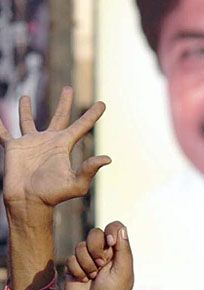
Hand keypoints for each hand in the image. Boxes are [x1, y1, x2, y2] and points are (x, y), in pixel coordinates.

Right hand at [0, 87, 108, 211]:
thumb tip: (107, 159)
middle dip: (64, 102)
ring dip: (25, 109)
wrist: (29, 202)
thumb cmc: (53, 195)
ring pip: (27, 121)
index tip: (103, 104)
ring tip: (24, 97)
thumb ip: (89, 170)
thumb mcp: (76, 184)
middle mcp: (48, 142)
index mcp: (64, 146)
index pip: (81, 126)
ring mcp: (30, 144)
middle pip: (59, 117)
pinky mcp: (14, 149)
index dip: (92, 115)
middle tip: (69, 88)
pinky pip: (4, 134)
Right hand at [65, 221, 132, 289]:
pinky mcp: (74, 266)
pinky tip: (83, 280)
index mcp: (118, 252)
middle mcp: (103, 252)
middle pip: (95, 232)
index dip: (111, 230)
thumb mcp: (123, 271)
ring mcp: (87, 258)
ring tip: (93, 277)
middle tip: (102, 265)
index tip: (110, 242)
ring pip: (81, 246)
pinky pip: (71, 258)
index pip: (115, 228)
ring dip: (87, 263)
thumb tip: (121, 228)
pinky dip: (78, 271)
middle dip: (96, 249)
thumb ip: (123, 249)